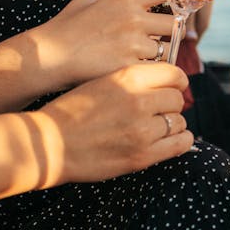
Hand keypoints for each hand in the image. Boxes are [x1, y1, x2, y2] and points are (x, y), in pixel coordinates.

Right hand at [31, 0, 172, 88]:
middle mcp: (134, 17)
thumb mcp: (87, 1)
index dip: (171, 0)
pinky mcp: (130, 67)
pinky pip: (155, 70)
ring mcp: (133, 43)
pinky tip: (137, 72)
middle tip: (162, 38)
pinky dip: (150, 72)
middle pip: (174, 23)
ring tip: (144, 58)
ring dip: (160, 54)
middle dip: (169, 32)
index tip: (172, 7)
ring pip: (167, 49)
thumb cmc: (63, 29)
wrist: (47, 57)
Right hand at [35, 63, 192, 182]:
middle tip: (162, 109)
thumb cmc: (71, 111)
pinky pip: (180, 144)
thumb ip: (132, 79)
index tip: (175, 86)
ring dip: (173, 124)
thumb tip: (162, 81)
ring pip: (179, 121)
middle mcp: (139, 100)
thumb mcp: (102, 81)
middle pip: (178, 98)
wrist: (49, 144)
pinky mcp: (142, 156)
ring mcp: (142, 130)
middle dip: (172, 103)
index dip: (177, 81)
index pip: (173, 73)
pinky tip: (170, 139)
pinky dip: (179, 141)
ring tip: (159, 127)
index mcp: (128, 76)